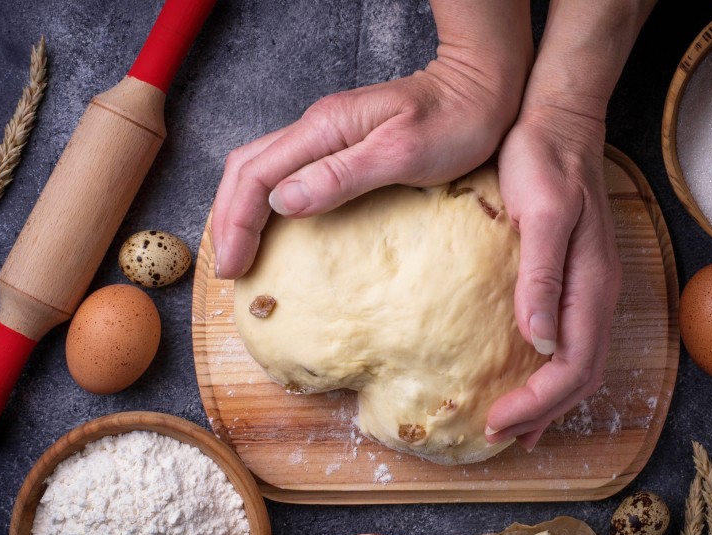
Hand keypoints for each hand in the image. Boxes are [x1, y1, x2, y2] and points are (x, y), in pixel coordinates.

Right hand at [211, 0, 531, 279]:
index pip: (255, 175)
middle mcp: (318, 127)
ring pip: (262, 168)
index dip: (235, 223)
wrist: (482, 89)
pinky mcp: (343, 144)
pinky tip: (276, 225)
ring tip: (241, 251)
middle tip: (228, 268)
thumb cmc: (455, 122)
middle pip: (246, 168)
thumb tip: (283, 201)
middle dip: (228, 218)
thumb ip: (341, 176)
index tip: (232, 268)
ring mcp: (328, 134)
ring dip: (242, 210)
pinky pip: (288, 172)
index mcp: (325, 129)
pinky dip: (268, 201)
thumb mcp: (402, 154)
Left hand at [485, 109, 620, 450]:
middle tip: (499, 436)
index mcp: (592, 285)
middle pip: (581, 375)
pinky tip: (530, 373)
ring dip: (551, 399)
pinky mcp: (579, 278)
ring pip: (581, 362)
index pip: (572, 366)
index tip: (496, 424)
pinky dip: (554, 372)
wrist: (559, 122)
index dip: (537, 404)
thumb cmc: (545, 162)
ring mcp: (593, 287)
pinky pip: (575, 341)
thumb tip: (538, 342)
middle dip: (543, 413)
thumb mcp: (542, 214)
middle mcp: (600, 294)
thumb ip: (543, 278)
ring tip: (519, 426)